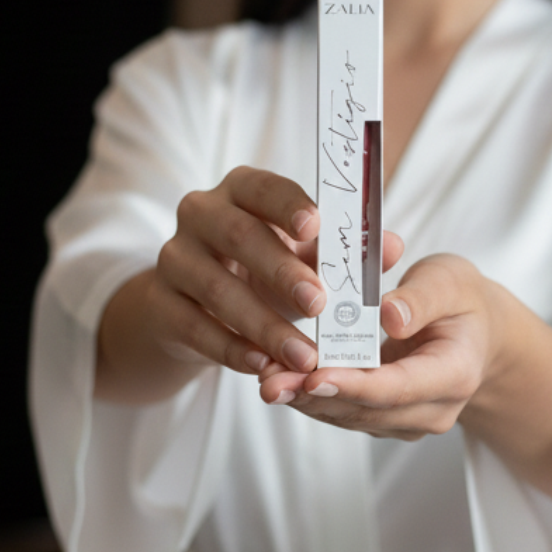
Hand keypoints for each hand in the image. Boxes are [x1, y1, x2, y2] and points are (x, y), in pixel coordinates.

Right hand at [95, 166, 403, 402]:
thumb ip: (343, 251)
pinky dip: (230, 348)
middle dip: (281, 271)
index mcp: (240, 189)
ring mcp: (173, 257)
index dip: (287, 204)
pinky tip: (262, 365)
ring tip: (304, 354)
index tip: (316, 225)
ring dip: (263, 324)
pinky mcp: (159, 303)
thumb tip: (392, 245)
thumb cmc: (263, 268)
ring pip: (216, 288)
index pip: (262, 186)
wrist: (190, 305)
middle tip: (320, 304)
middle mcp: (200, 213)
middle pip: (239, 236)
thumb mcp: (302, 256)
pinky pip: (194, 326)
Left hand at [258, 250, 551, 504]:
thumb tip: (390, 317)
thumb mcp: (450, 280)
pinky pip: (345, 411)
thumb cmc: (460, 298)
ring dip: (305, 400)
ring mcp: (407, 419)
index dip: (355, 386)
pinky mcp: (383, 418)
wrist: (475, 331)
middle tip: (270, 382)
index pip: (399, 388)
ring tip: (265, 380)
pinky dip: (312, 396)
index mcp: (455, 374)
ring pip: (349, 416)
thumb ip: (421, 298)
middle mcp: (432, 409)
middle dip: (315, 397)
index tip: (316, 378)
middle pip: (367, 410)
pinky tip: (280, 378)